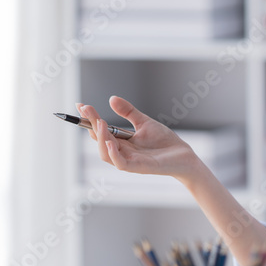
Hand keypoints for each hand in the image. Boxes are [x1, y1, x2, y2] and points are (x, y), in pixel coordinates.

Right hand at [77, 96, 206, 182]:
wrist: (184, 156)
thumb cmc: (165, 141)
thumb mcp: (144, 122)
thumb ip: (128, 112)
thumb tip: (111, 98)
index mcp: (121, 141)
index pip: (100, 130)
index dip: (89, 119)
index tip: (81, 105)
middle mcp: (122, 152)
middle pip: (99, 141)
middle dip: (91, 125)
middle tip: (87, 110)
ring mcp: (129, 161)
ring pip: (105, 153)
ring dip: (100, 139)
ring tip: (100, 122)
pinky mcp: (139, 168)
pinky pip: (121, 164)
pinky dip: (113, 154)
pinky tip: (110, 142)